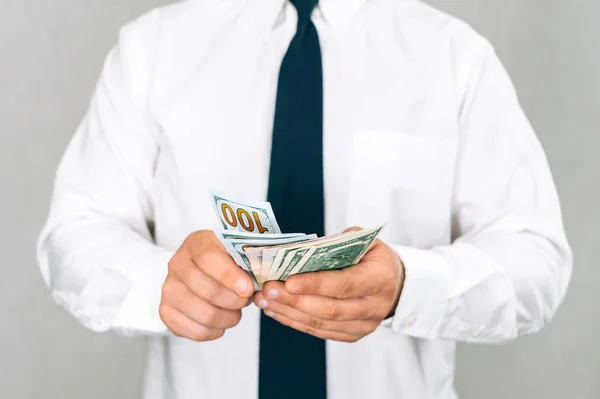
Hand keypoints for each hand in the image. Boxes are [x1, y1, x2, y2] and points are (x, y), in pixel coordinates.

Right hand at [160, 230, 253, 340]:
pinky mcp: (166, 310)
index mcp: (197, 243)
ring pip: (204, 314)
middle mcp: (178, 263)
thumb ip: (250, 263)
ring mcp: (169, 287)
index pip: (209, 259)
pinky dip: (212, 332)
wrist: (200, 268)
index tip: (248, 289)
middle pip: (208, 291)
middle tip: (246, 300)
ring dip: (228, 318)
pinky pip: (193, 331)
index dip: (229, 276)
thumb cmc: (227, 260)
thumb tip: (259, 286)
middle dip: (235, 301)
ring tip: (235, 311)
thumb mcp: (238, 252)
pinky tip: (220, 323)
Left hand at [253, 228, 404, 341]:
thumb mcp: (364, 241)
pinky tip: (276, 311)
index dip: (315, 285)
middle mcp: (375, 305)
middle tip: (267, 289)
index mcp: (379, 278)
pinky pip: (320, 332)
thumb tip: (300, 250)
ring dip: (289, 313)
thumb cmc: (373, 257)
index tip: (288, 282)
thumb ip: (337, 243)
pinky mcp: (353, 335)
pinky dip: (295, 322)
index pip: (344, 284)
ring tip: (264, 300)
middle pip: (329, 309)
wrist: (396, 283)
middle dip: (294, 301)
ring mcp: (365, 324)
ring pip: (321, 324)